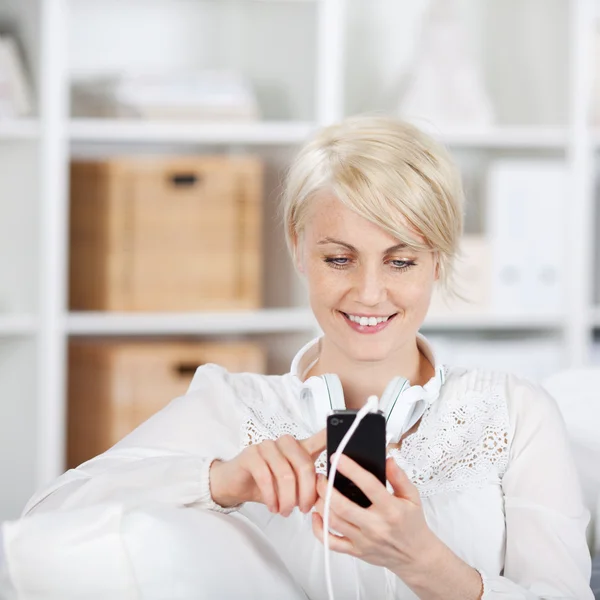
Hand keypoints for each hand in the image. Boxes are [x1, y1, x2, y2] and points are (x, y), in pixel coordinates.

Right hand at [210, 430, 325, 515]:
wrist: (235, 484)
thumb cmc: (267, 485)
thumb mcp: (292, 487)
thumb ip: (308, 486)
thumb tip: (326, 496)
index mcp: (298, 448)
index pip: (319, 438)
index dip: (332, 436)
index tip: (345, 433)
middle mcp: (284, 443)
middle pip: (304, 464)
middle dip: (306, 492)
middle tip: (303, 509)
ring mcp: (267, 446)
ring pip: (286, 474)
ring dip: (287, 498)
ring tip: (284, 511)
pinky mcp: (250, 454)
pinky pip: (266, 477)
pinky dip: (271, 496)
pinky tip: (272, 506)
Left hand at [312, 455, 439, 572]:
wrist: (416, 557)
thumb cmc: (412, 524)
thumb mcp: (412, 497)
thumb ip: (398, 476)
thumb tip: (387, 459)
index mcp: (391, 509)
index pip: (368, 485)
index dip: (350, 469)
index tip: (337, 457)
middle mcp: (376, 526)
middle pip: (342, 506)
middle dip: (326, 488)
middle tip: (320, 476)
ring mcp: (364, 540)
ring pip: (333, 522)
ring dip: (320, 503)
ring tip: (317, 490)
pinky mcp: (356, 551)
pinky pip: (331, 542)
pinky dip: (318, 529)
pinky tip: (317, 514)